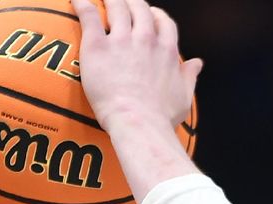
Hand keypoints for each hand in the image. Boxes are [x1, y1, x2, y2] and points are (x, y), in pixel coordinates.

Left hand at [72, 0, 202, 130]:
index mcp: (166, 50)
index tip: (150, 17)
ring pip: (116, 6)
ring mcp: (121, 40)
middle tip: (123, 5)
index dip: (155, 16)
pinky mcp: (97, 46)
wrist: (137, 122)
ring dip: (110, 0)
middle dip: (132, 4)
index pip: (163, 22)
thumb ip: (189, 77)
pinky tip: (75, 0)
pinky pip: (89, 15)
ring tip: (104, 0)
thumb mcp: (183, 98)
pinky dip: (82, 4)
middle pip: (140, 9)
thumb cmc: (159, 117)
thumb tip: (196, 64)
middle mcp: (146, 39)